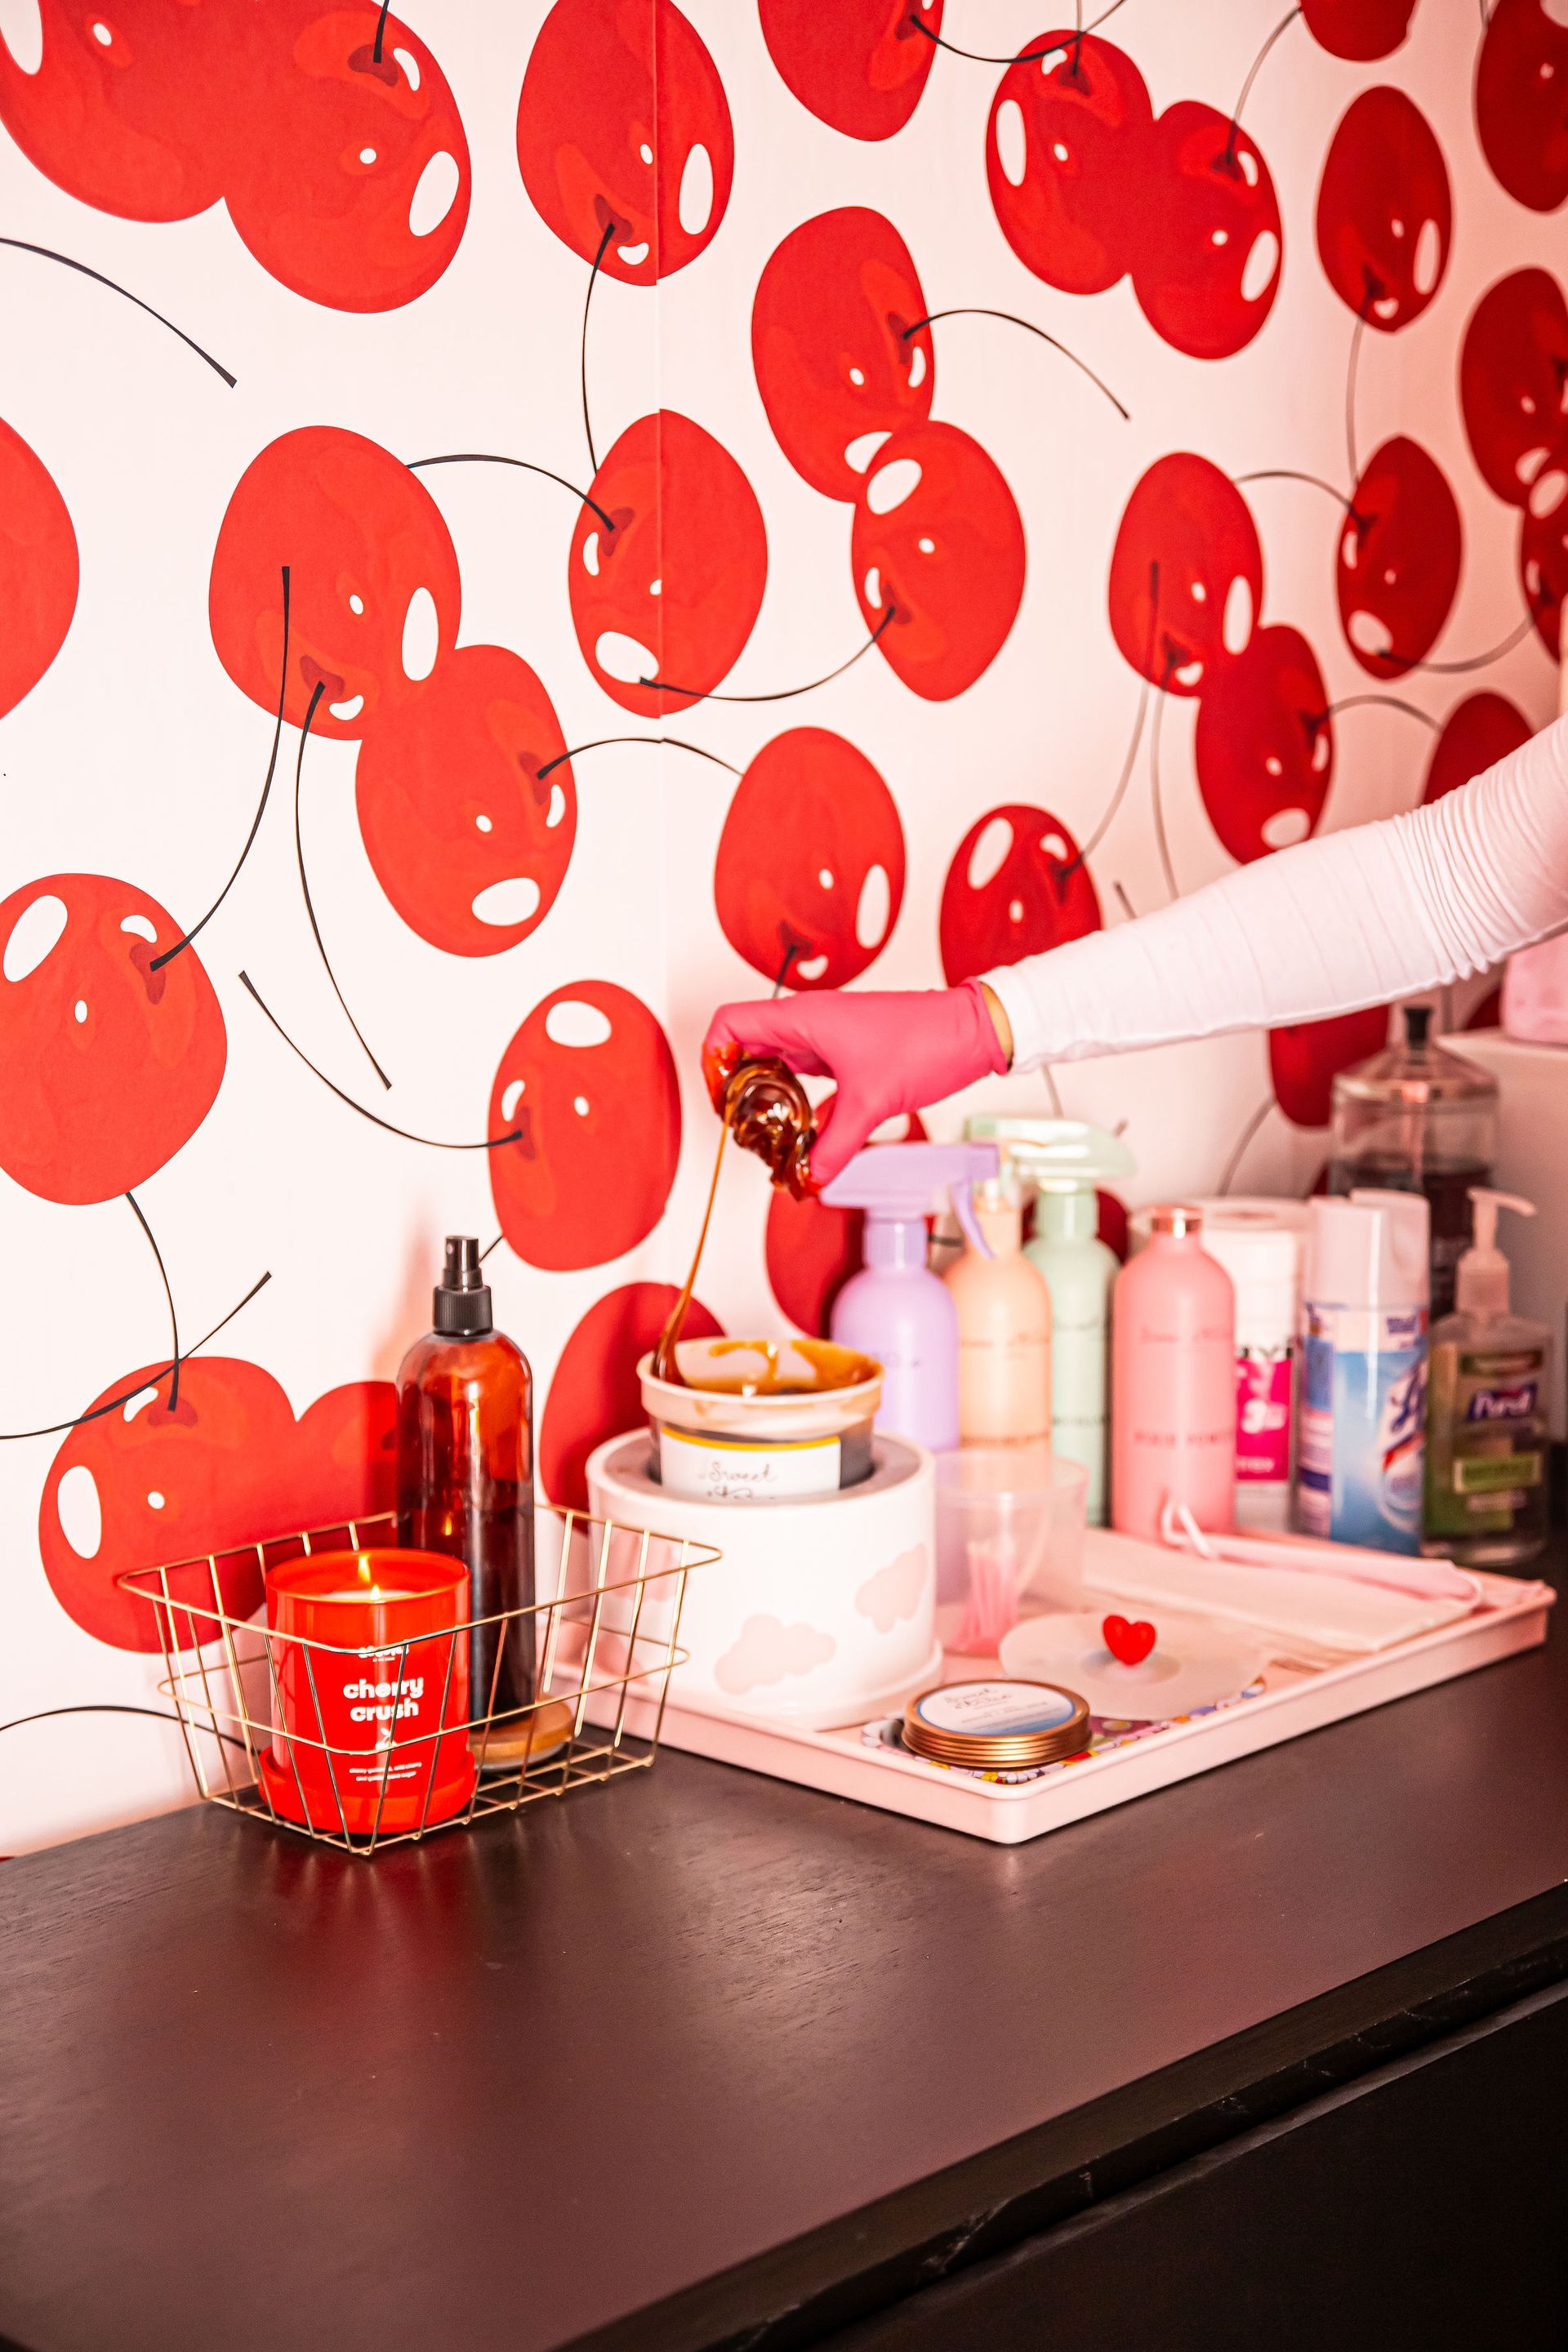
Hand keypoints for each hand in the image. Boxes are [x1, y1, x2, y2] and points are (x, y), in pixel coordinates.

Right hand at [701, 980, 1010, 1187]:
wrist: (972, 1031)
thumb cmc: (925, 1043)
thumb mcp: (872, 1103)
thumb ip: (835, 1145)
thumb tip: (811, 1178)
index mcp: (802, 1019)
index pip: (730, 1025)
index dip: (713, 1061)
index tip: (721, 1100)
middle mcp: (808, 1023)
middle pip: (747, 1047)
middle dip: (737, 1087)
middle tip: (742, 1126)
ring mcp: (827, 1036)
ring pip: (776, 1062)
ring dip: (767, 1094)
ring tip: (768, 1132)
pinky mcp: (846, 1052)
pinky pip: (806, 1074)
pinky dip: (797, 1098)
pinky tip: (804, 1131)